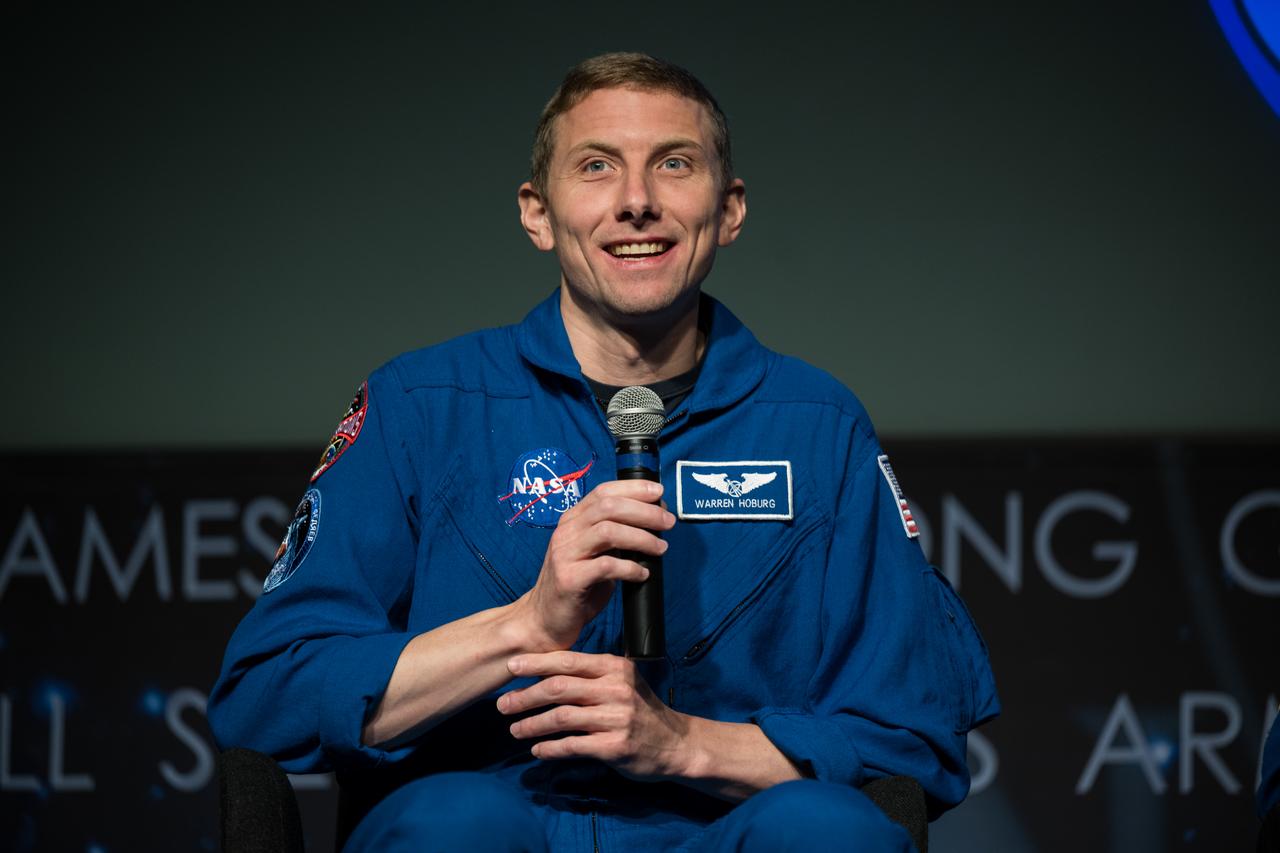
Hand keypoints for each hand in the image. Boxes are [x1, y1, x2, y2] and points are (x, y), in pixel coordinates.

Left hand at [498, 651, 691, 781]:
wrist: (675, 744)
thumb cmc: (641, 710)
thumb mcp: (622, 682)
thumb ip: (590, 675)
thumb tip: (544, 671)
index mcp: (614, 668)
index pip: (568, 661)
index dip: (536, 663)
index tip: (511, 667)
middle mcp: (615, 689)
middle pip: (559, 688)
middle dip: (526, 696)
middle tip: (503, 704)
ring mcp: (616, 718)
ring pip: (561, 717)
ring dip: (532, 724)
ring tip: (514, 729)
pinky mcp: (614, 747)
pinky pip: (572, 746)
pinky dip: (550, 748)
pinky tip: (537, 750)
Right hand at [513, 480, 673, 650]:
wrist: (545, 618)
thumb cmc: (577, 584)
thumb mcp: (594, 552)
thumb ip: (615, 534)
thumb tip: (654, 520)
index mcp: (573, 520)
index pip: (603, 492)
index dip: (633, 489)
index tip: (659, 492)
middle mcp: (566, 532)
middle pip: (609, 507)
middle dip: (644, 512)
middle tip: (668, 523)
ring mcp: (565, 554)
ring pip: (608, 532)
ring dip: (641, 538)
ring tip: (660, 549)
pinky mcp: (569, 579)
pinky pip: (606, 567)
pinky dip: (630, 568)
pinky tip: (642, 574)